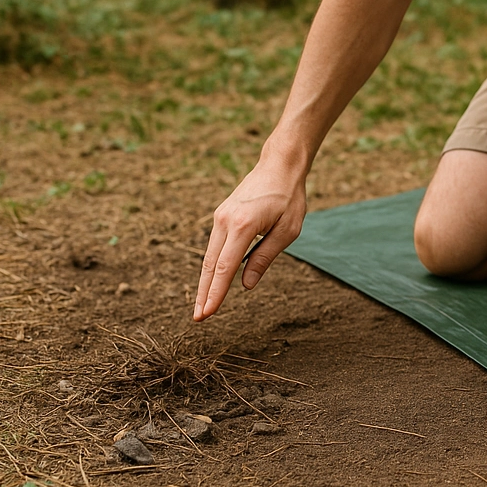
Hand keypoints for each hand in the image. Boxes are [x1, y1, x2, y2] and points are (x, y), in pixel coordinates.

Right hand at [194, 149, 306, 320]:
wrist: (279, 166)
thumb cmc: (289, 199)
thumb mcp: (287, 231)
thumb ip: (265, 258)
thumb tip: (246, 286)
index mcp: (243, 225)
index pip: (224, 267)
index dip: (215, 293)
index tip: (207, 314)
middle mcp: (225, 221)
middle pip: (210, 265)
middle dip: (204, 294)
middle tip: (198, 319)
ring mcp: (220, 218)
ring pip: (209, 257)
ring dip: (205, 283)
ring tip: (202, 306)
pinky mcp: (221, 217)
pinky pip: (214, 247)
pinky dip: (211, 268)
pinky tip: (211, 284)